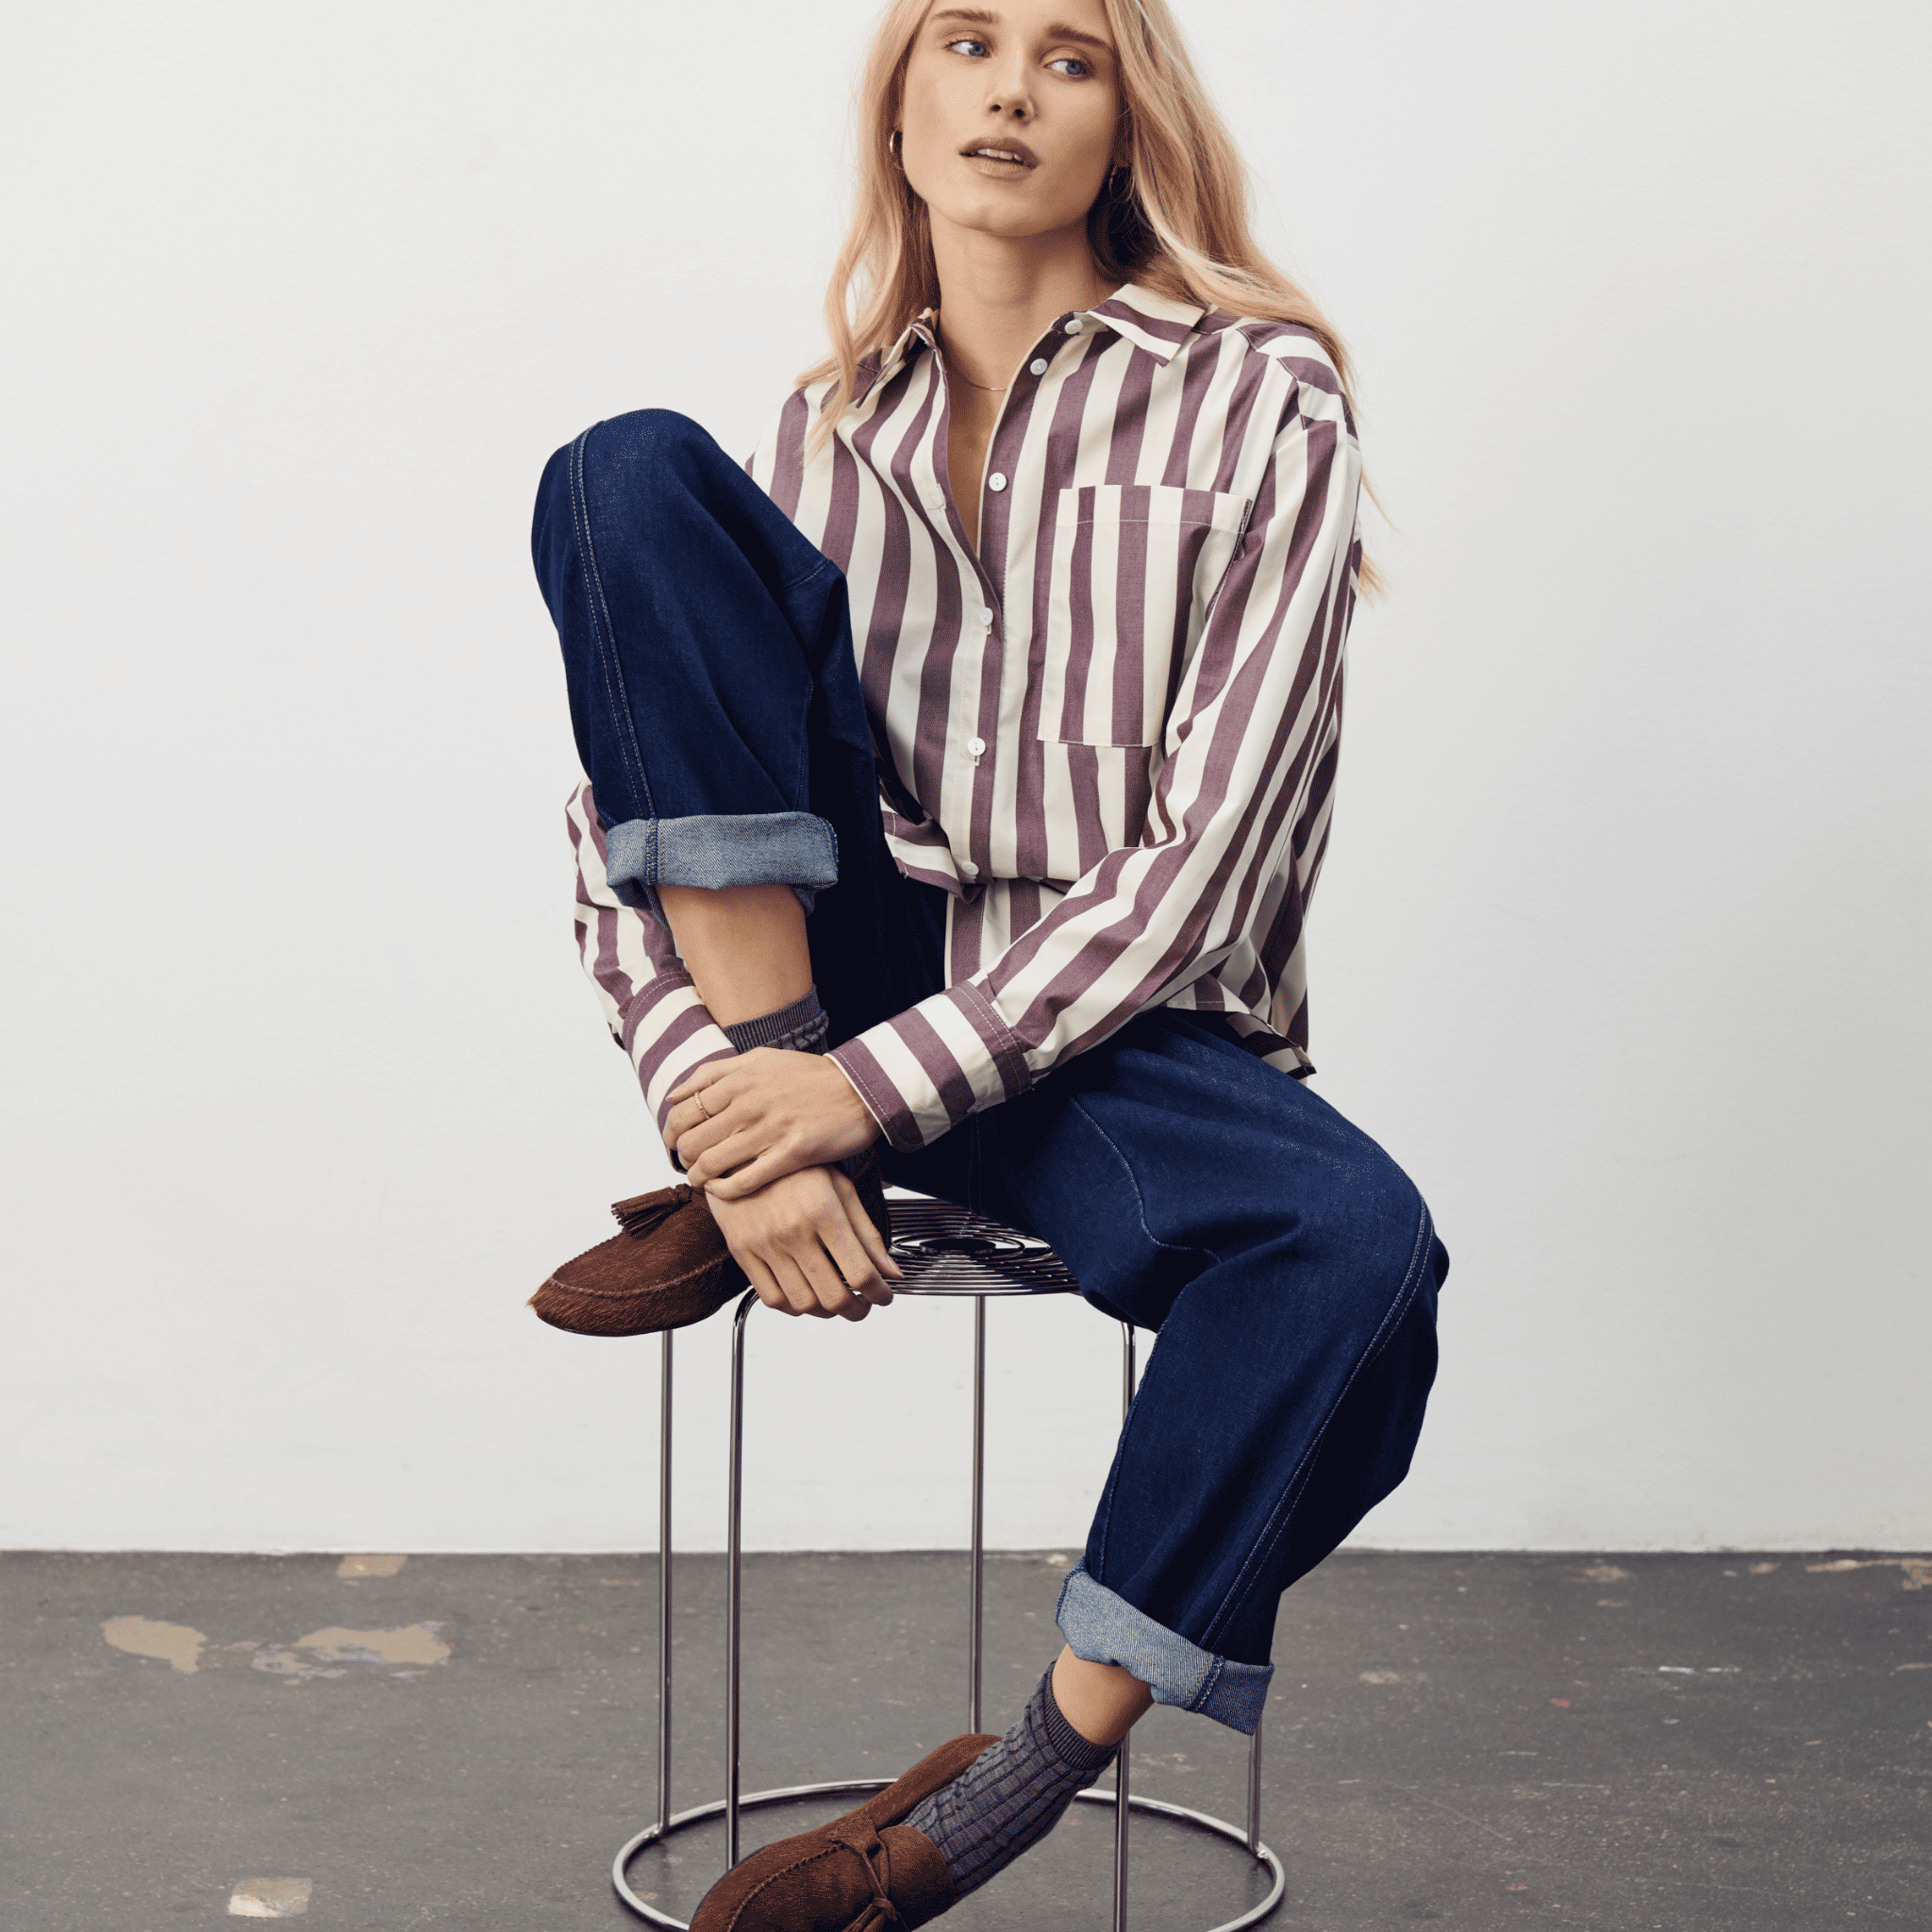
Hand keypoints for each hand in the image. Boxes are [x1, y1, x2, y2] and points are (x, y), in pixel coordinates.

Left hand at [665, 1049, 879, 1197]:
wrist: (861, 1089)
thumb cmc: (809, 1076)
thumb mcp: (761, 1059)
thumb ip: (715, 1072)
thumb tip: (674, 1094)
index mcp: (740, 1079)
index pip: (683, 1112)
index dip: (671, 1133)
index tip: (675, 1143)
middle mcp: (750, 1104)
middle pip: (691, 1141)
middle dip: (682, 1158)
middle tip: (688, 1164)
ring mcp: (770, 1130)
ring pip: (711, 1164)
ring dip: (698, 1177)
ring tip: (702, 1180)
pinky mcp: (791, 1154)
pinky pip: (743, 1182)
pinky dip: (723, 1191)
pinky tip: (721, 1190)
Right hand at [708, 1166, 902, 1319]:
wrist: (741, 1156)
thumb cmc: (795, 1169)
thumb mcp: (840, 1189)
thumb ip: (866, 1233)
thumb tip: (891, 1271)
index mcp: (824, 1212)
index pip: (860, 1272)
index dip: (879, 1294)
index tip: (884, 1297)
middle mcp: (793, 1231)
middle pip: (833, 1296)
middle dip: (856, 1310)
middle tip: (863, 1305)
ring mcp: (765, 1244)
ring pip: (803, 1303)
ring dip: (826, 1312)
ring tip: (835, 1300)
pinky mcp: (744, 1252)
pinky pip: (771, 1298)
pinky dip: (793, 1308)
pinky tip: (805, 1296)